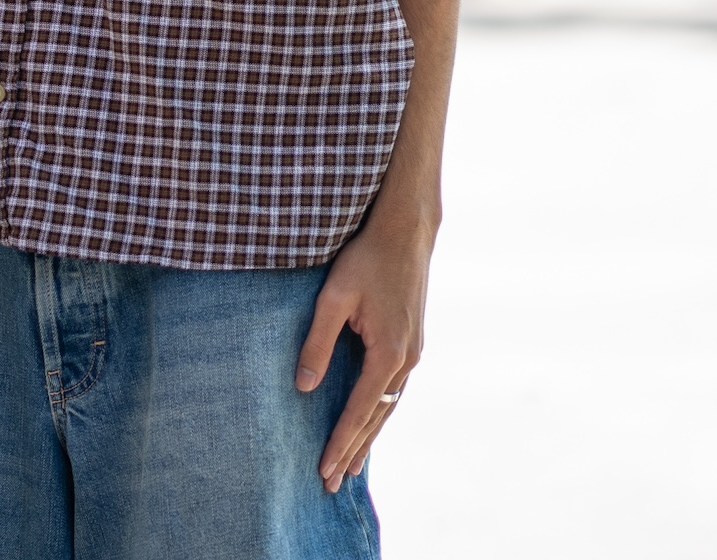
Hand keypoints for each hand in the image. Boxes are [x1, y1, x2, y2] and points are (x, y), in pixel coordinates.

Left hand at [297, 205, 434, 494]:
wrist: (406, 231)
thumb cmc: (364, 258)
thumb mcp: (334, 297)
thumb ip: (317, 341)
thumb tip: (303, 386)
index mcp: (389, 352)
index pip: (358, 410)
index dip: (340, 442)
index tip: (324, 470)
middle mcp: (406, 360)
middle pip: (376, 418)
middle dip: (354, 452)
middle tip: (332, 484)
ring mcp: (413, 354)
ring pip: (388, 407)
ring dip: (368, 437)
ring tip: (350, 467)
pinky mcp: (411, 344)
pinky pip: (393, 391)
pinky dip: (379, 413)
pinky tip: (368, 424)